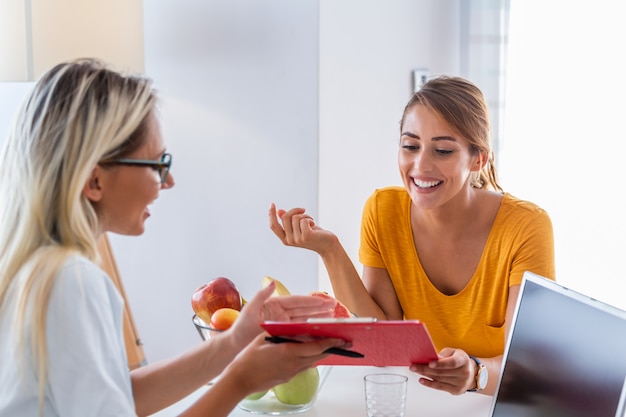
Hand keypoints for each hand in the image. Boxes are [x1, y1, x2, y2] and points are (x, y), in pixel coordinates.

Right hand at [224, 333, 344, 394]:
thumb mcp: (265, 338)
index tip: (341, 338)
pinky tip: (310, 353)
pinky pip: (304, 366)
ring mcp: (291, 372)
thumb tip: (294, 328)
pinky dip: (311, 359)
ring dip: (322, 354)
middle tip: (345, 343)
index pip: (316, 347)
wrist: (240, 379)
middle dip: (333, 349)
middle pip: (319, 356)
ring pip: (313, 362)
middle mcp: (293, 363)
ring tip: (331, 346)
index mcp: (289, 352)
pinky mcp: (288, 377)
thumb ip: (281, 332)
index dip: (331, 342)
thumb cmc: (249, 358)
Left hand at [229, 281, 335, 348]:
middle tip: (334, 306)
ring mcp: (284, 321)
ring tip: (331, 316)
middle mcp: (281, 311)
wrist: (236, 343)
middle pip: (304, 308)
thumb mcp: (249, 310)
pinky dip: (310, 329)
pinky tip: (320, 330)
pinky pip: (300, 329)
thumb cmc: (240, 327)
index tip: (325, 300)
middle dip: (319, 307)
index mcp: (276, 304)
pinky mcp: (284, 331)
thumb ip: (261, 296)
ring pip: (304, 318)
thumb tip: (272, 282)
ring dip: (317, 317)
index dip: (312, 301)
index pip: (297, 301)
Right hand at [268, 203, 337, 254]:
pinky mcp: (306, 237)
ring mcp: (297, 240)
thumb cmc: (314, 235)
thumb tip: (279, 211)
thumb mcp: (299, 227)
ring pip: (295, 218)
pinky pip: (303, 220)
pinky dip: (309, 219)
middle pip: (285, 217)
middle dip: (295, 210)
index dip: (271, 215)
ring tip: (311, 221)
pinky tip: (314, 224)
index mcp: (285, 239)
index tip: (272, 204)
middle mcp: (289, 241)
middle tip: (304, 211)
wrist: (328, 246)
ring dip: (305, 215)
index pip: (273, 226)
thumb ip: (289, 221)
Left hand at [409, 348, 475, 394]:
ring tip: (415, 370)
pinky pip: (440, 387)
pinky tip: (422, 380)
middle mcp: (464, 372)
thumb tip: (432, 357)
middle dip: (425, 369)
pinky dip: (429, 383)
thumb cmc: (459, 360)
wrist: (471, 373)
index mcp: (464, 360)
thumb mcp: (453, 352)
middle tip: (413, 366)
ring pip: (439, 379)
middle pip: (442, 372)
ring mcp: (461, 383)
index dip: (440, 363)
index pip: (452, 362)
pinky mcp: (456, 390)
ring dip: (425, 375)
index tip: (429, 363)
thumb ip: (443, 354)